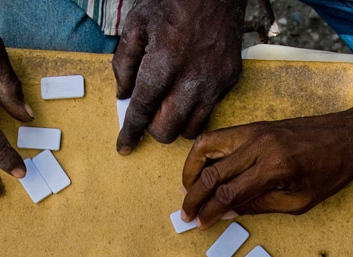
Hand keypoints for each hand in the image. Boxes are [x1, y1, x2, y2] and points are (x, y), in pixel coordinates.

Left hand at [113, 0, 245, 153]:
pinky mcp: (229, 80)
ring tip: (169, 105)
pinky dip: (194, 111)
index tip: (123, 146)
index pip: (142, 111)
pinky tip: (187, 93)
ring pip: (191, 128)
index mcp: (163, 63)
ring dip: (175, 124)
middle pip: (167, 130)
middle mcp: (191, 78)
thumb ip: (124, 63)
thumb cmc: (174, 1)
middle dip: (153, 129)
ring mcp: (214, 82)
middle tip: (149, 113)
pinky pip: (209, 112)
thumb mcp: (137, 24)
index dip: (130, 132)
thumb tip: (122, 94)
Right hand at [181, 103, 352, 227]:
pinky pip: (218, 137)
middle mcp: (259, 145)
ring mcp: (255, 131)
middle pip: (211, 172)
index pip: (228, 192)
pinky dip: (203, 154)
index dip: (209, 211)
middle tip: (185, 213)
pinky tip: (201, 171)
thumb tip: (226, 211)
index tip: (199, 224)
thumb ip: (259, 206)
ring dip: (190, 170)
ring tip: (187, 190)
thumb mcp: (299, 201)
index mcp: (274, 167)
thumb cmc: (331, 171)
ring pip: (206, 147)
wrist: (350, 136)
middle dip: (193, 196)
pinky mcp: (254, 126)